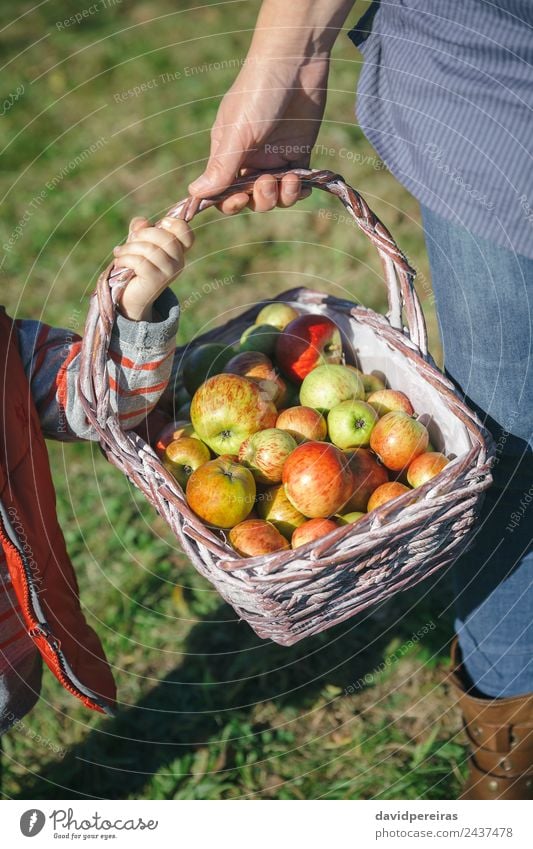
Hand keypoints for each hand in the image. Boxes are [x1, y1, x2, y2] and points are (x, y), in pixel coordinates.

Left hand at [114, 217, 193, 320]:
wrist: (131, 297)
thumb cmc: (135, 266)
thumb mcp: (137, 243)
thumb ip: (140, 229)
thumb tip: (142, 223)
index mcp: (177, 251)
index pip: (186, 233)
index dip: (174, 224)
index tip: (156, 226)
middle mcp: (178, 262)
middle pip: (166, 237)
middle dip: (142, 234)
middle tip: (130, 241)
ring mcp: (169, 273)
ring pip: (150, 249)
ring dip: (129, 248)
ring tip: (119, 253)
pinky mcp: (156, 282)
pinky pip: (140, 262)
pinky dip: (125, 259)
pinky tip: (119, 262)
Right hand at [188, 57, 329, 213]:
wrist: (295, 63)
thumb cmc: (258, 93)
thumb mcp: (237, 133)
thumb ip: (221, 167)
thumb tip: (194, 194)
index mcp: (227, 153)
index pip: (222, 192)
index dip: (230, 202)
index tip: (241, 199)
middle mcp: (249, 158)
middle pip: (250, 199)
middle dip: (260, 199)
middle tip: (268, 181)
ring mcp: (274, 157)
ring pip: (274, 196)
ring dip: (281, 196)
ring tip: (290, 179)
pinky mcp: (297, 153)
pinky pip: (296, 185)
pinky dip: (299, 191)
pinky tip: (302, 184)